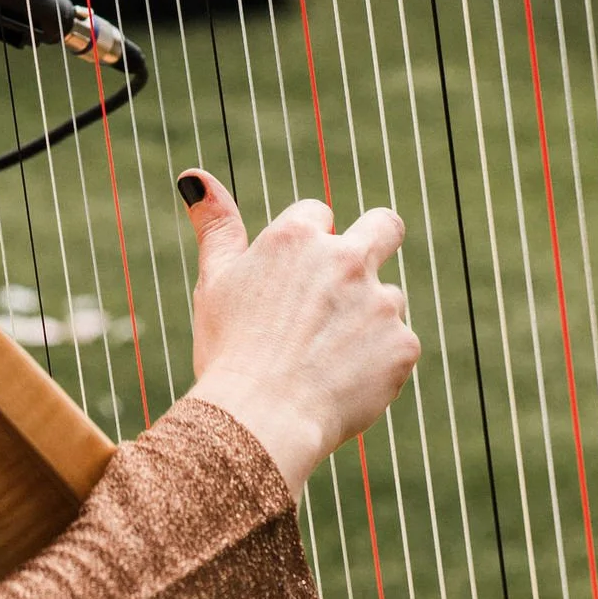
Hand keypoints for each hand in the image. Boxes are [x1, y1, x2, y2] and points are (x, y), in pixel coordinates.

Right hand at [177, 173, 417, 494]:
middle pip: (385, 226)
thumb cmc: (230, 352)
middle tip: (351, 282)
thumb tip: (195, 176)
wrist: (261, 421)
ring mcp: (379, 302)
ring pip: (389, 298)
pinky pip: (398, 346)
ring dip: (369, 318)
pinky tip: (346, 383)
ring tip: (329, 358)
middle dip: (376, 240)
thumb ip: (217, 226)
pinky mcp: (402, 345)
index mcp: (297, 237)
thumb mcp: (215, 282)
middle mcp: (345, 258)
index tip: (293, 277)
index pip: (319, 214)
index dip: (307, 243)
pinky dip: (379, 363)